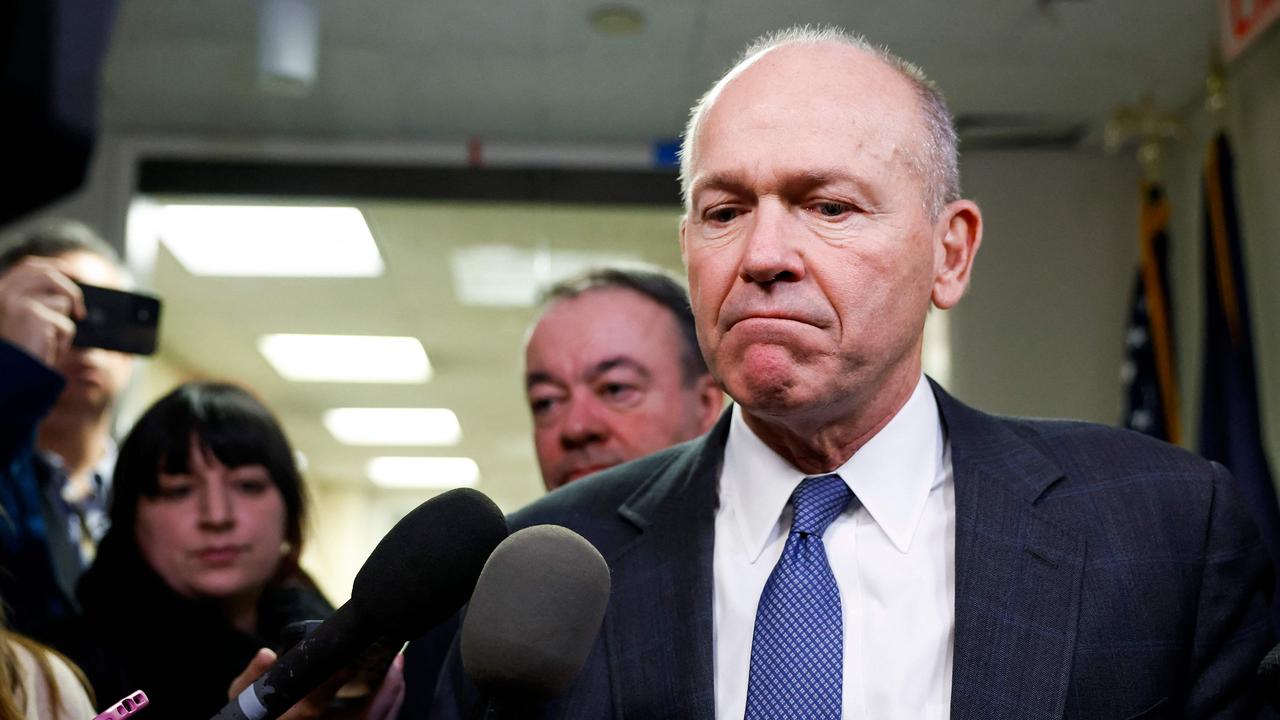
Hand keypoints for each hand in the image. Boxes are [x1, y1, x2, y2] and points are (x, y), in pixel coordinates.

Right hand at [0, 258, 83, 366]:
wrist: (13, 375)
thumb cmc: (23, 351)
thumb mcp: (29, 321)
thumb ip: (41, 302)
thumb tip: (68, 294)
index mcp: (2, 292)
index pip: (28, 266)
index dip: (53, 266)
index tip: (72, 273)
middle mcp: (5, 293)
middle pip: (49, 276)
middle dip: (70, 291)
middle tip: (81, 312)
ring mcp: (18, 302)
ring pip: (62, 303)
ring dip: (62, 325)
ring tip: (47, 340)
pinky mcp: (34, 315)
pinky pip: (66, 324)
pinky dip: (63, 339)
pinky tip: (47, 349)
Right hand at [229, 648, 405, 719]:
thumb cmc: (255, 717)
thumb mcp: (242, 700)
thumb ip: (252, 677)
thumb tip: (266, 654)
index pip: (315, 701)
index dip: (337, 677)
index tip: (355, 654)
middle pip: (363, 718)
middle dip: (385, 690)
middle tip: (397, 658)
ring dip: (392, 698)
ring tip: (399, 668)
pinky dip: (388, 709)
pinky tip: (392, 688)